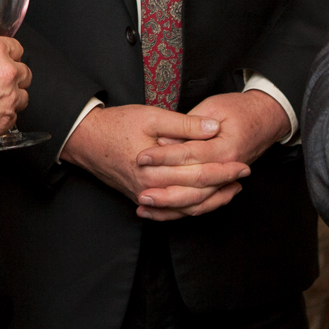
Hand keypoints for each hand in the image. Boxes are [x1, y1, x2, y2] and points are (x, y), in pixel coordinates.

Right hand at [0, 36, 29, 152]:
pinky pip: (13, 117)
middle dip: (14, 78)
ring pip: (23, 96)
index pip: (16, 48)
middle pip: (25, 72)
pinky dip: (3, 117)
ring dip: (11, 99)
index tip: (8, 62)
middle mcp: (7, 72)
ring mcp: (10, 97)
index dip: (10, 56)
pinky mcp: (7, 120)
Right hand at [59, 104, 231, 217]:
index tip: (243, 164)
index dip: (224, 170)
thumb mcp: (152, 116)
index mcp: (156, 169)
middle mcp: (151, 189)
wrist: (86, 140)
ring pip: (185, 209)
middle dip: (223, 186)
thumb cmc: (117, 124)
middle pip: (196, 195)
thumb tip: (214, 129)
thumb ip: (185, 124)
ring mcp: (144, 197)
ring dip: (211, 201)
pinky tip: (203, 203)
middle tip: (243, 176)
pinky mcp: (140, 198)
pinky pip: (170, 212)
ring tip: (230, 191)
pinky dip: (189, 209)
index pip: (200, 175)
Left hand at [132, 91, 290, 219]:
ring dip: (170, 205)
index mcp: (225, 148)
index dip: (163, 156)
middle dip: (164, 190)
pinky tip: (161, 210)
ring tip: (145, 205)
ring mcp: (228, 179)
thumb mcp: (213, 106)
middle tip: (140, 191)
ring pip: (198, 201)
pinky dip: (182, 209)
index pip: (189, 155)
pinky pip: (203, 204)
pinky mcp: (223, 184)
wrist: (267, 117)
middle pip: (193, 185)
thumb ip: (188, 125)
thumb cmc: (239, 108)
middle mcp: (228, 167)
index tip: (141, 157)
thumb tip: (164, 140)